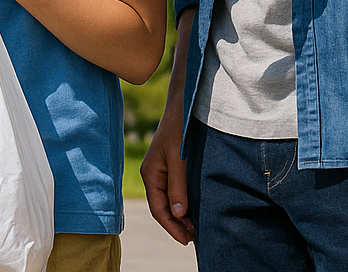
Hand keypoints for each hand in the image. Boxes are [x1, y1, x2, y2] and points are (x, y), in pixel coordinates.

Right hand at [141, 106, 193, 244]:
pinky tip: (195, 209)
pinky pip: (174, 191)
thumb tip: (178, 214)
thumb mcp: (179, 159)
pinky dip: (184, 203)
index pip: (158, 208)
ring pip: (169, 200)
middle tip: (196, 238)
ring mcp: (162, 170)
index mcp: (150, 174)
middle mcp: (154, 175)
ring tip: (197, 228)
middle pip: (162, 207)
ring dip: (181, 216)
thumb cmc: (179, 130)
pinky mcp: (171, 166)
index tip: (186, 240)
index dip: (171, 227)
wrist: (182, 106)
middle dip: (177, 225)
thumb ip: (178, 186)